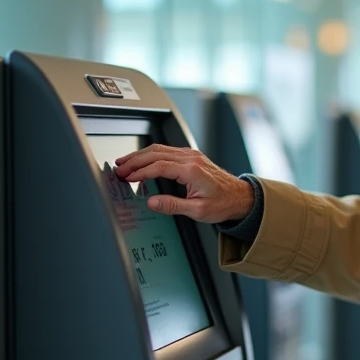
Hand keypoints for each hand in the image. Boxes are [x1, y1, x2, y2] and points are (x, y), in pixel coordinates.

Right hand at [114, 145, 253, 223]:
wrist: (241, 197)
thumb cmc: (223, 203)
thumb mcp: (198, 210)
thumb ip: (173, 206)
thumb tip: (151, 202)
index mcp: (192, 171)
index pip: (158, 166)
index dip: (140, 172)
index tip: (126, 178)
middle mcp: (191, 159)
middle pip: (155, 153)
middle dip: (134, 160)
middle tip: (119, 168)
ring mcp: (192, 155)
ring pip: (160, 149)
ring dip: (140, 155)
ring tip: (125, 162)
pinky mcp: (192, 156)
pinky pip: (167, 150)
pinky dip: (151, 154)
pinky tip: (143, 160)